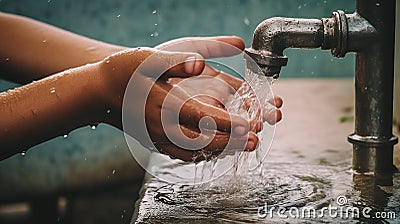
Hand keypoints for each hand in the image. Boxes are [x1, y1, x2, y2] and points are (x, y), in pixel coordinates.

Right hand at [97, 36, 280, 161]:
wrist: (97, 94)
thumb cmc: (122, 73)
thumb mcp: (147, 59)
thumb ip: (175, 62)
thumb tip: (199, 63)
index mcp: (165, 105)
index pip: (203, 118)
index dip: (228, 123)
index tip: (249, 127)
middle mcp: (163, 126)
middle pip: (204, 141)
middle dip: (232, 142)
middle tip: (255, 141)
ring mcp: (158, 137)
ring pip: (194, 151)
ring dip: (220, 150)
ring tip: (240, 148)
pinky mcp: (155, 141)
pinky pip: (182, 153)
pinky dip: (202, 153)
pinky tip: (212, 149)